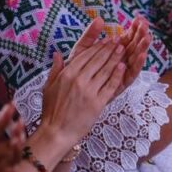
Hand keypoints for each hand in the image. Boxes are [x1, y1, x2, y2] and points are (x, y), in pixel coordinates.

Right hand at [38, 29, 130, 146]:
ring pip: (105, 70)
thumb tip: (57, 54)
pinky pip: (110, 86)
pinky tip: (123, 67)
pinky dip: (117, 75)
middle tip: (118, 40)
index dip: (97, 46)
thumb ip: (55, 69)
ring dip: (115, 58)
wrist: (57, 132)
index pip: (85, 55)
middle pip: (97, 60)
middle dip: (109, 48)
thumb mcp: (48, 87)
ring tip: (123, 49)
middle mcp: (78, 80)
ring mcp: (89, 91)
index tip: (106, 40)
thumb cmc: (51, 111)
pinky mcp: (97, 103)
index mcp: (67, 74)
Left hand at [69, 16, 151, 94]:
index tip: (139, 18)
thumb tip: (99, 19)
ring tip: (148, 37)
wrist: (68, 95)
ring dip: (142, 48)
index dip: (133, 28)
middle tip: (146, 25)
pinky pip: (131, 75)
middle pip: (133, 47)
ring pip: (134, 59)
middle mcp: (119, 63)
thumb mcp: (81, 50)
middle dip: (140, 35)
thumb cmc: (74, 72)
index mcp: (111, 53)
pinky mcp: (120, 86)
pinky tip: (141, 55)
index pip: (126, 38)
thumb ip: (90, 35)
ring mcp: (120, 74)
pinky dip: (137, 65)